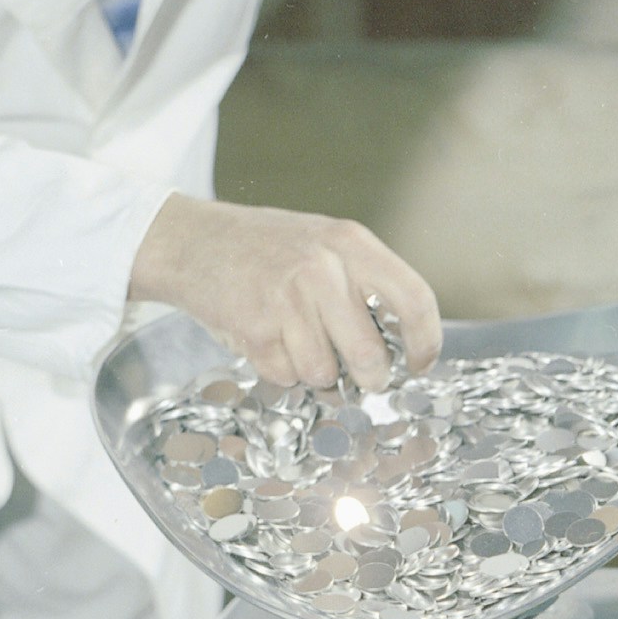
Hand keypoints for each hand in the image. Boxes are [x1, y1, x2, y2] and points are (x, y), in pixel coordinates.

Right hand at [129, 196, 441, 390]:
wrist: (192, 240)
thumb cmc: (265, 248)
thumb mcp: (325, 243)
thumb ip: (364, 282)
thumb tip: (402, 343)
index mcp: (350, 243)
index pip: (413, 299)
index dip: (426, 341)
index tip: (420, 363)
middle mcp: (322, 268)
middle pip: (370, 355)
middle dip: (370, 377)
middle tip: (364, 376)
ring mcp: (286, 299)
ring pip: (324, 373)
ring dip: (315, 371)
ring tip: (297, 340)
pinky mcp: (254, 328)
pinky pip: (286, 375)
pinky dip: (280, 369)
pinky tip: (267, 338)